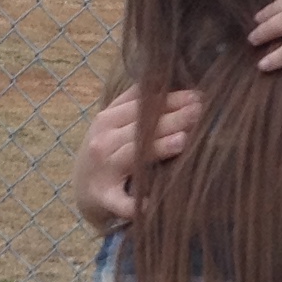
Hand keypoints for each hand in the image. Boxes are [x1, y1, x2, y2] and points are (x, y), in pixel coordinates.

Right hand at [75, 85, 202, 230]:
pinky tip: (153, 203)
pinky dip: (135, 204)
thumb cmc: (107, 151)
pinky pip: (121, 202)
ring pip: (132, 156)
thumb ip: (135, 103)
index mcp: (106, 119)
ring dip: (156, 149)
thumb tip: (166, 77)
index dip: (169, 99)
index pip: (141, 106)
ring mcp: (102, 170)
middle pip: (140, 128)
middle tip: (198, 111)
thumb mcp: (114, 124)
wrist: (83, 190)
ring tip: (182, 141)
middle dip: (170, 119)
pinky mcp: (104, 198)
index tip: (197, 95)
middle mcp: (102, 141)